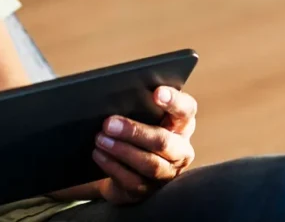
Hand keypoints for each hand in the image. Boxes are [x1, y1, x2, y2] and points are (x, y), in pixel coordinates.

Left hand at [92, 87, 196, 204]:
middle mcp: (180, 150)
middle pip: (163, 141)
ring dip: (121, 150)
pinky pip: (133, 181)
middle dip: (134, 132)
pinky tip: (99, 154)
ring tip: (100, 139)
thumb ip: (135, 104)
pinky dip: (113, 166)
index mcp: (181, 124)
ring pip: (149, 165)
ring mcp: (167, 173)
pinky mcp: (149, 191)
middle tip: (109, 123)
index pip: (186, 109)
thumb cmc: (133, 131)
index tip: (156, 93)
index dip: (174, 101)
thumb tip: (111, 97)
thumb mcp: (138, 115)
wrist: (124, 166)